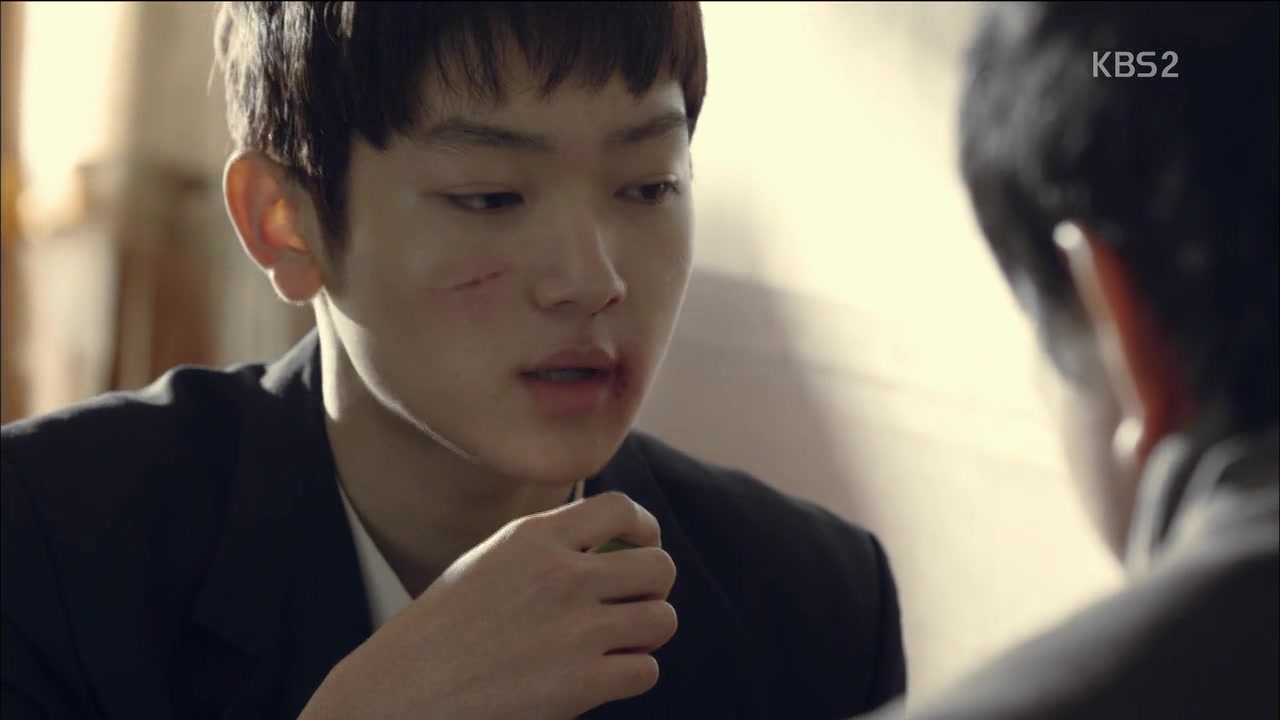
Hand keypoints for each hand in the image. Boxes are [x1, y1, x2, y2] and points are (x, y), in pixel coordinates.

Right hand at [299, 491, 678, 719]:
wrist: (402, 692)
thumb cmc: (443, 631)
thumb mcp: (488, 563)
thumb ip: (548, 549)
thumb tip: (614, 546)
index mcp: (533, 538)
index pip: (621, 509)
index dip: (645, 529)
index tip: (643, 546)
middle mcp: (560, 576)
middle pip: (659, 566)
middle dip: (655, 586)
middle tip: (635, 603)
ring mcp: (575, 631)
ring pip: (662, 620)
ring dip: (648, 633)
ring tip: (620, 643)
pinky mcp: (582, 684)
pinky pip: (646, 670)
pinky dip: (632, 675)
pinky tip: (603, 677)